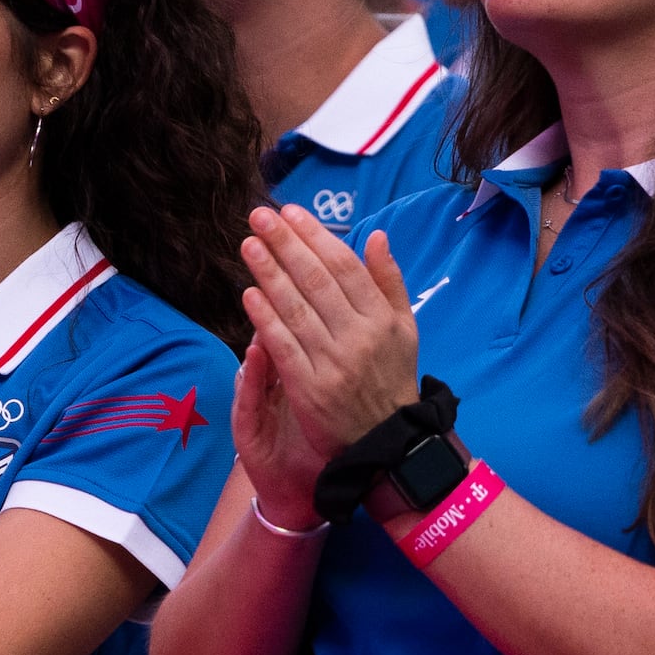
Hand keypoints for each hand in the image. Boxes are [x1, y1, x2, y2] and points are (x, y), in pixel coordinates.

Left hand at [234, 206, 421, 525]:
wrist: (386, 442)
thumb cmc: (392, 378)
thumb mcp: (405, 328)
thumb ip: (390, 281)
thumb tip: (375, 236)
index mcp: (382, 318)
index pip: (343, 266)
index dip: (314, 236)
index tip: (290, 212)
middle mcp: (358, 336)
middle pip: (315, 280)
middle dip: (284, 244)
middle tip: (259, 216)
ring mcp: (332, 362)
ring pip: (295, 308)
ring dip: (268, 273)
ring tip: (249, 245)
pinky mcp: (309, 388)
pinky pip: (283, 345)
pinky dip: (265, 318)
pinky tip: (249, 293)